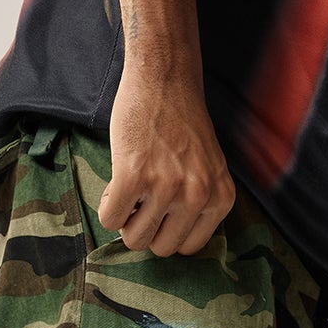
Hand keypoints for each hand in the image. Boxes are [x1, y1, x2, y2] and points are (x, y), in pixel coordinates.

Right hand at [100, 71, 237, 256]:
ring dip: (125, 220)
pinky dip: (107, 207)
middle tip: (141, 201)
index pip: (188, 247)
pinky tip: (115, 184)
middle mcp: (198, 196)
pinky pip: (110, 218)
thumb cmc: (182, 123)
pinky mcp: (134, 175)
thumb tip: (167, 243)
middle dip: (145, 229)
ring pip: (134, 239)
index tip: (161, 209)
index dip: (168, 230)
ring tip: (130, 190)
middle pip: (160, 249)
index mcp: (220, 199)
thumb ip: (198, 204)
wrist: (165, 78)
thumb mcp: (208, 169)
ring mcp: (167, 186)